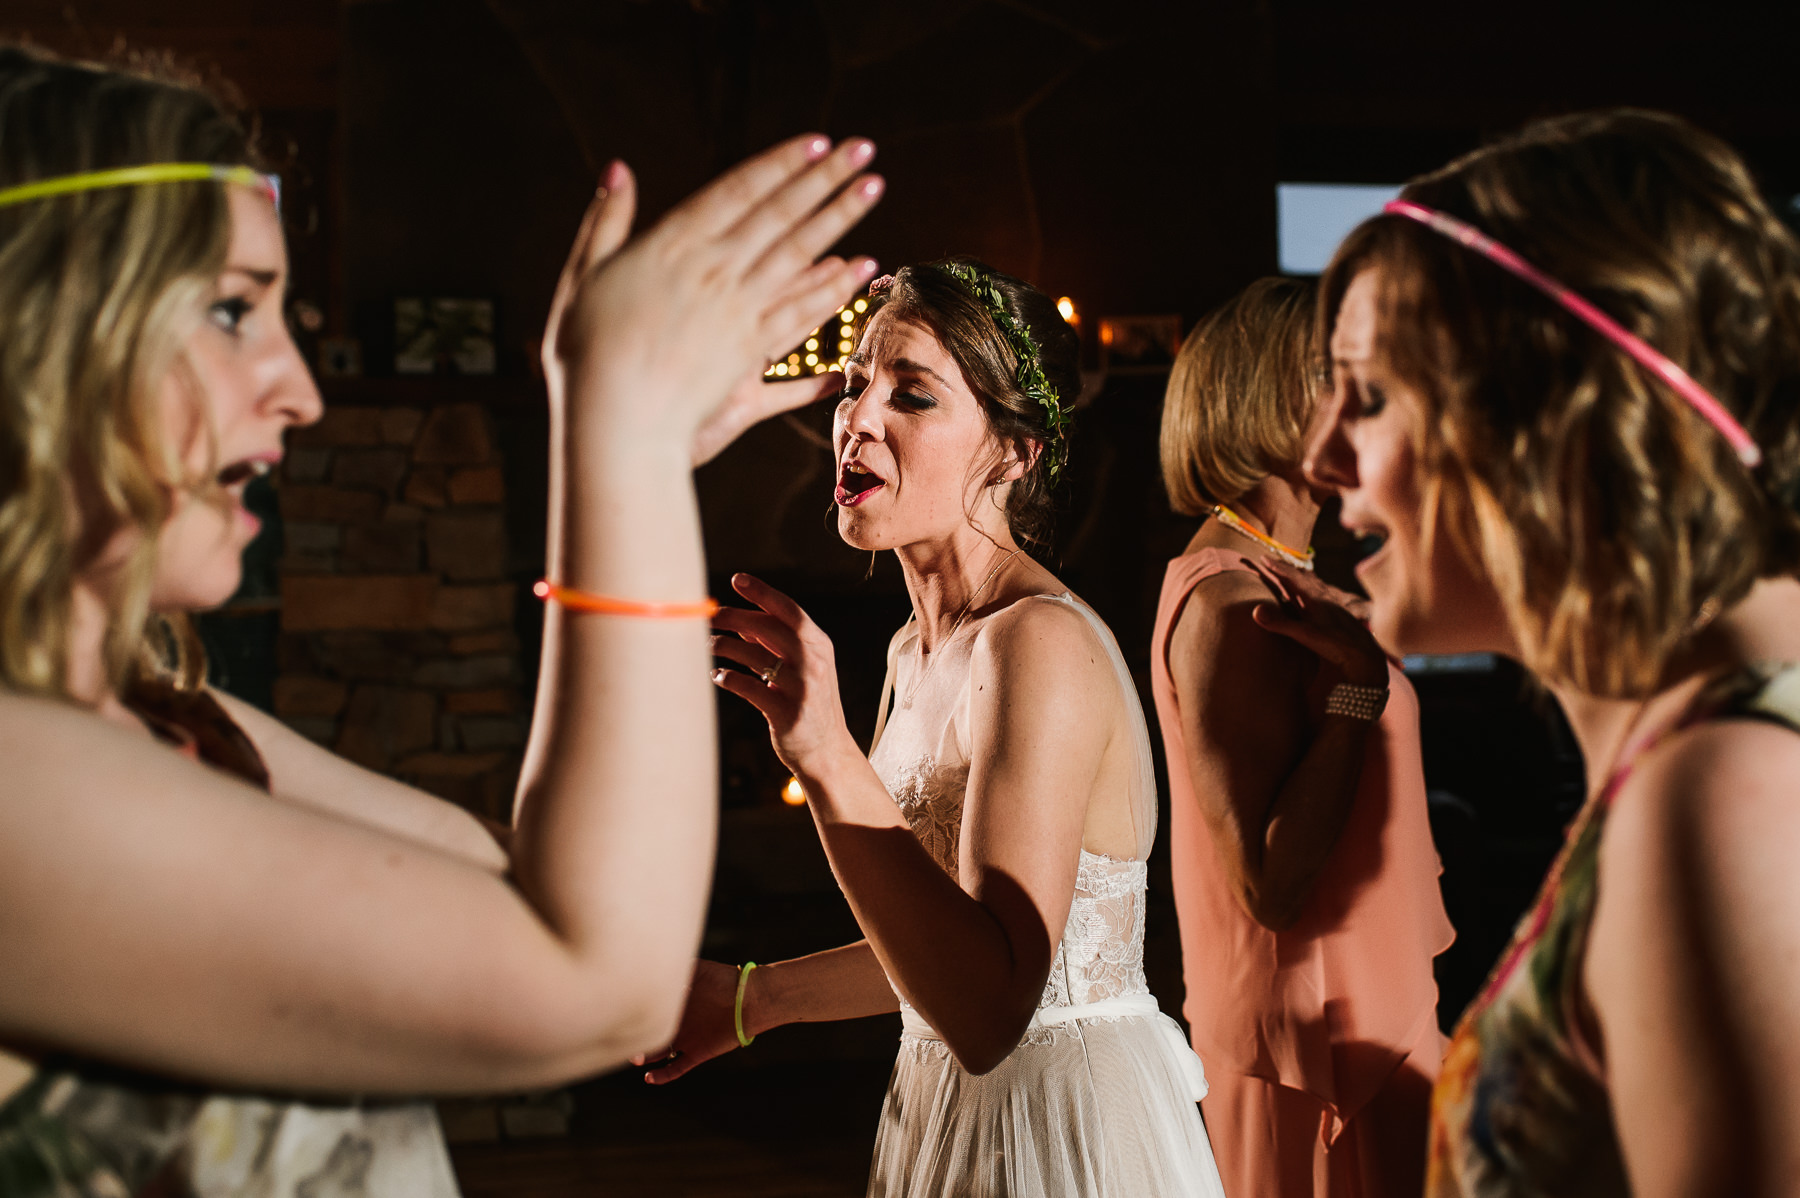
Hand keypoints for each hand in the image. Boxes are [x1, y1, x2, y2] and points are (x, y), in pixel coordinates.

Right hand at [542, 136, 882, 451]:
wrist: (611, 417)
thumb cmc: (585, 348)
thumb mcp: (586, 275)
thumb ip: (607, 222)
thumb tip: (619, 169)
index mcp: (672, 245)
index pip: (738, 192)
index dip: (780, 164)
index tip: (817, 144)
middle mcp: (713, 271)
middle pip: (780, 215)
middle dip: (825, 180)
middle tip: (864, 152)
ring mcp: (736, 312)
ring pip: (798, 256)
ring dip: (839, 221)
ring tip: (873, 192)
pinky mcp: (750, 353)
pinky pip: (799, 315)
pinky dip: (831, 290)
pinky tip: (859, 270)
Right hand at [631, 960, 745, 1084]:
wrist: (748, 998)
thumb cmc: (723, 979)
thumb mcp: (696, 969)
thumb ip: (675, 969)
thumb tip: (650, 968)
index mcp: (675, 1004)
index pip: (650, 1012)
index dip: (636, 1016)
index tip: (620, 1016)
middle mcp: (678, 1023)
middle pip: (650, 1034)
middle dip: (637, 1040)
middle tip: (623, 1042)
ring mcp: (686, 1040)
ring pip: (659, 1053)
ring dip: (646, 1057)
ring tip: (636, 1057)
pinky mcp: (697, 1053)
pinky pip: (676, 1068)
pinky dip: (663, 1075)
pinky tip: (649, 1078)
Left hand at [710, 574, 854, 771]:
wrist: (827, 751)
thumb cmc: (810, 704)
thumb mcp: (804, 668)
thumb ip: (777, 644)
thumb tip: (741, 621)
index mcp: (819, 645)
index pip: (789, 610)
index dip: (762, 593)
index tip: (737, 580)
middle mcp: (814, 662)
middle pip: (768, 628)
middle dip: (735, 617)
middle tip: (711, 615)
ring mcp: (802, 688)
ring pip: (754, 656)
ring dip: (726, 647)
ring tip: (709, 644)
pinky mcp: (786, 713)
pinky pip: (749, 688)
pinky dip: (728, 678)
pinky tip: (717, 676)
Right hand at [1245, 559, 1389, 686]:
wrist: (1366, 655)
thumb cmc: (1336, 644)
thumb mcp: (1305, 634)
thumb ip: (1280, 623)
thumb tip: (1255, 610)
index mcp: (1315, 598)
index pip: (1293, 577)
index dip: (1277, 567)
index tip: (1263, 557)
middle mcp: (1325, 597)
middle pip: (1304, 577)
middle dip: (1288, 568)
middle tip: (1274, 561)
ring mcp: (1334, 605)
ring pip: (1316, 584)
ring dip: (1303, 577)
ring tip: (1295, 573)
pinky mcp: (1340, 614)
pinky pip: (1324, 594)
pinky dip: (1315, 588)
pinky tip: (1319, 595)